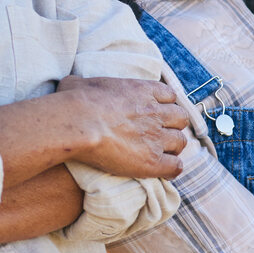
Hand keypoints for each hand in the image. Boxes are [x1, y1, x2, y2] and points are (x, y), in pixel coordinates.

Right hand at [57, 75, 187, 180]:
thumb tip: (72, 85)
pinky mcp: (153, 161)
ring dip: (172, 147)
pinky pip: (176, 167)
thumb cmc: (74, 101)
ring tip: (159, 153)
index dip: (164, 105)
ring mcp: (156, 137)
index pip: (170, 95)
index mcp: (143, 90)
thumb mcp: (77, 82)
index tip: (154, 113)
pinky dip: (171, 168)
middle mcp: (156, 112)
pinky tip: (161, 170)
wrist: (78, 123)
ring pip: (181, 142)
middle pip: (181, 118)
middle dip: (172, 126)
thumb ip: (83, 83)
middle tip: (158, 134)